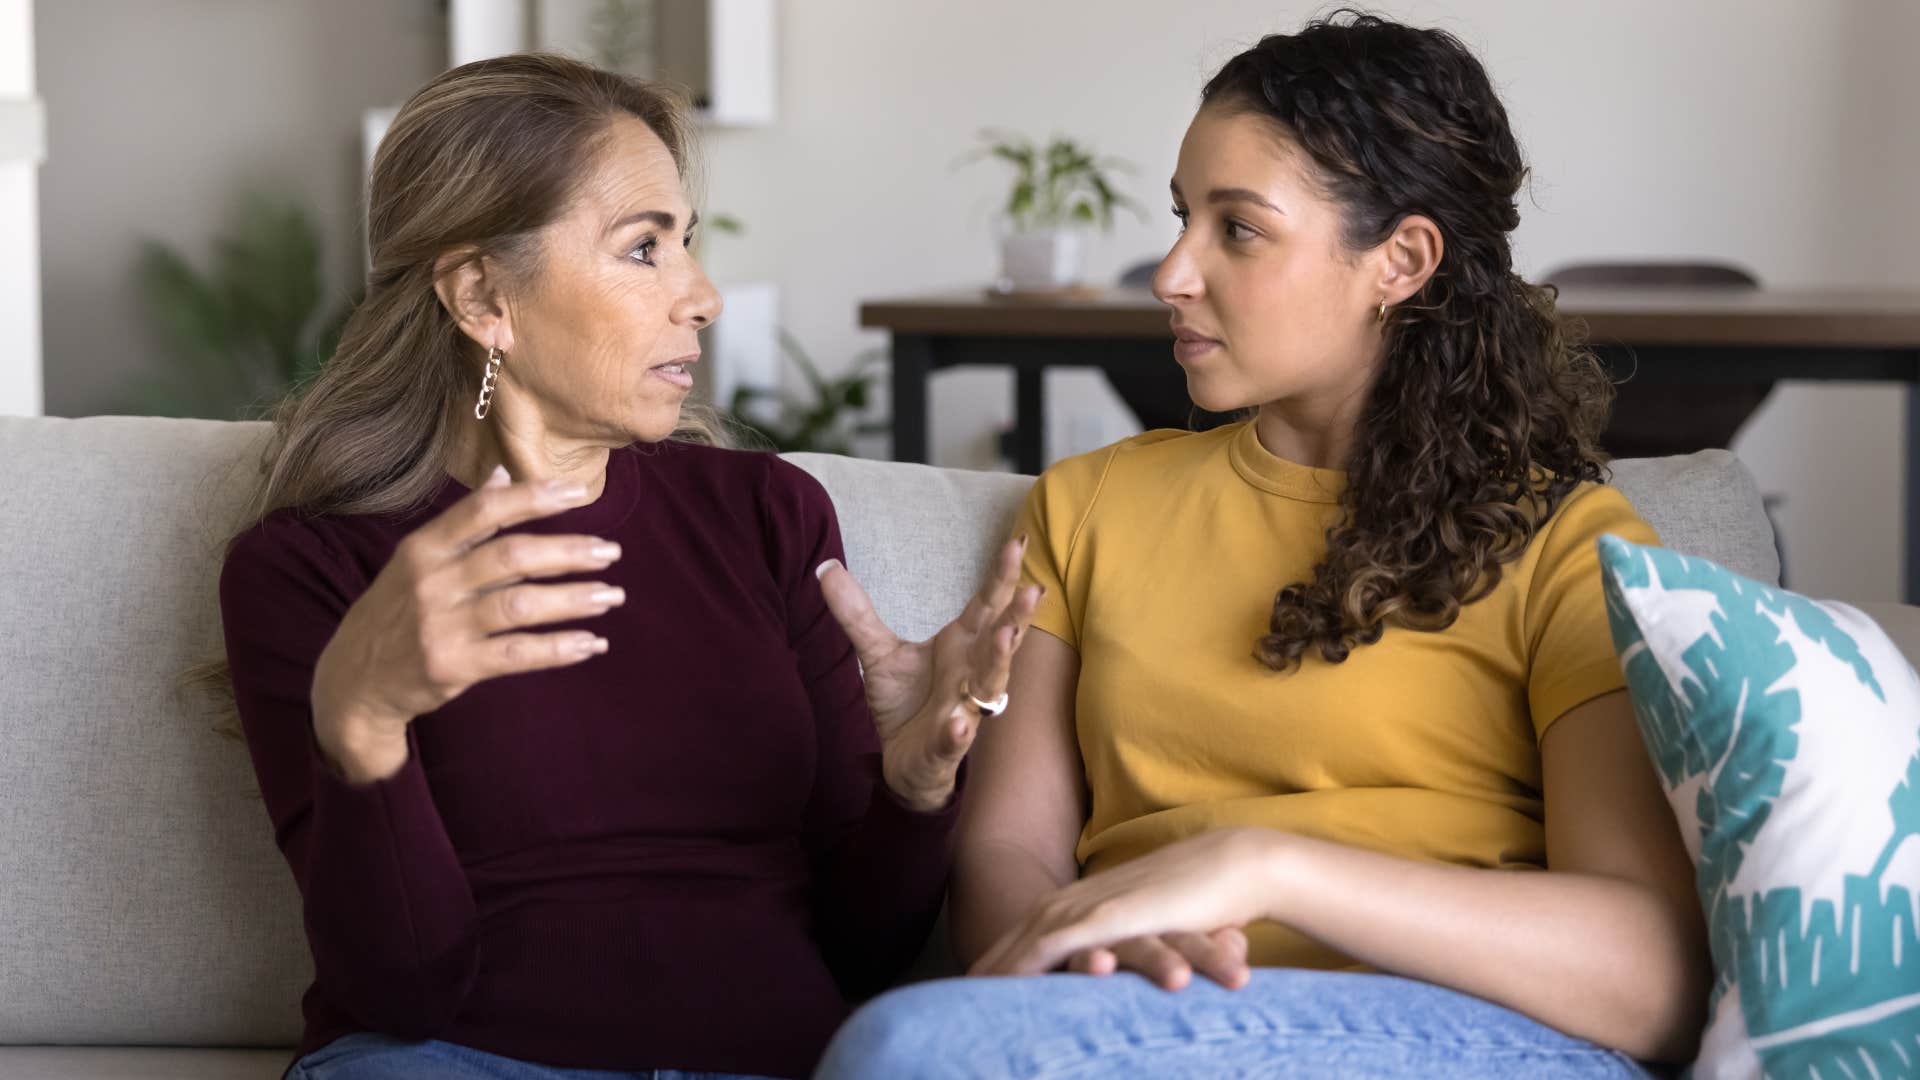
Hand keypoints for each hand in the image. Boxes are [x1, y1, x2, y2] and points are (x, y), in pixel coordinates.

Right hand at [310, 466, 625, 782]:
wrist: (352, 683)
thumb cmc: (396, 612)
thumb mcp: (416, 561)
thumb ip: (464, 522)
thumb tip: (503, 473)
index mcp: (423, 548)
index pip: (483, 511)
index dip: (532, 498)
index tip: (578, 493)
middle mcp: (431, 583)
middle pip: (510, 557)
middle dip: (567, 552)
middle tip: (610, 552)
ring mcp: (440, 626)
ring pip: (520, 606)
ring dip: (572, 600)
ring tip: (611, 596)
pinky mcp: (452, 667)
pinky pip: (517, 655)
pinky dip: (558, 649)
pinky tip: (591, 644)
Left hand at [816, 535, 1041, 810]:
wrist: (902, 761)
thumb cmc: (906, 702)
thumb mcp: (877, 653)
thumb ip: (857, 613)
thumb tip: (826, 567)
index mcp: (962, 646)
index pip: (986, 606)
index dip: (1002, 577)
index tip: (1018, 543)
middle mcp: (972, 674)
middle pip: (1000, 641)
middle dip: (1016, 617)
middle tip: (1033, 589)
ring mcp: (964, 710)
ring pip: (989, 686)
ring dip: (999, 663)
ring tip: (1006, 638)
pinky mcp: (946, 746)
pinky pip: (955, 738)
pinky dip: (958, 732)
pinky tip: (960, 723)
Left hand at [970, 827, 1286, 978]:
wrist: (1238, 863)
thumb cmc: (1203, 902)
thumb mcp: (1155, 928)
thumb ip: (1131, 946)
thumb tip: (1118, 970)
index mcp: (1088, 900)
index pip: (1029, 934)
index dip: (999, 961)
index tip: (971, 990)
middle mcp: (1081, 899)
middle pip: (1016, 937)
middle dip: (985, 969)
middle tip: (950, 1002)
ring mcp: (1094, 905)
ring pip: (1028, 941)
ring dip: (996, 970)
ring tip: (966, 999)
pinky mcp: (1112, 915)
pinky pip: (1059, 945)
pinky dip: (1028, 964)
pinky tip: (1007, 987)